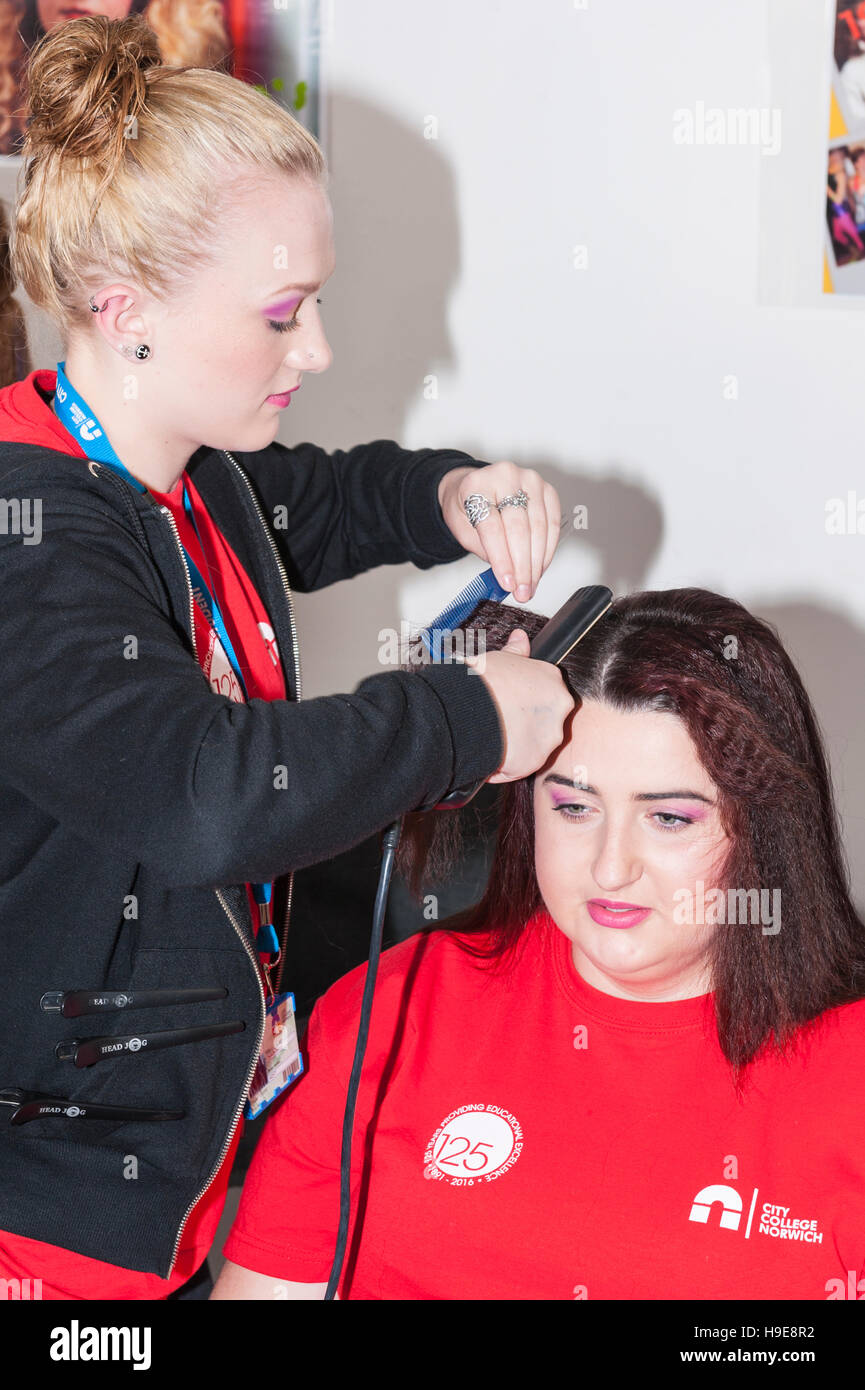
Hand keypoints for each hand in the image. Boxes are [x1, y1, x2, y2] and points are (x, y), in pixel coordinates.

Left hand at [437, 462, 561, 600]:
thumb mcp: (462, 530)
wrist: (477, 486)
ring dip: (537, 562)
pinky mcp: (547, 490)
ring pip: (539, 527)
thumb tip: (508, 577)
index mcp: (477, 484)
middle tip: (522, 590)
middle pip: (518, 528)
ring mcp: (530, 480)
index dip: (501, 559)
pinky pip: (553, 524)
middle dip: (522, 565)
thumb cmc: (468, 507)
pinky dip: (548, 550)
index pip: (492, 527)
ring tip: (531, 585)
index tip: (507, 583)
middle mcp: (506, 476)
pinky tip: (540, 568)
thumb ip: (484, 550)